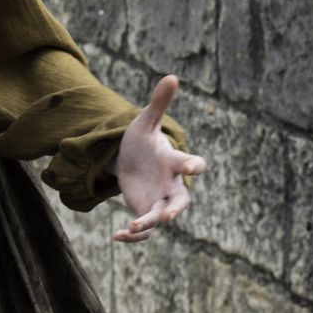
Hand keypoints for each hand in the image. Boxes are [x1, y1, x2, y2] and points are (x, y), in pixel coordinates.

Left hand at [111, 75, 205, 242]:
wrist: (132, 159)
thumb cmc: (144, 140)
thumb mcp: (145, 122)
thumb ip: (158, 103)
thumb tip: (172, 76)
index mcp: (173, 162)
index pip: (189, 164)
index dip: (194, 165)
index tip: (197, 166)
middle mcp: (171, 185)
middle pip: (181, 200)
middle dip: (176, 208)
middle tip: (168, 215)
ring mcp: (159, 200)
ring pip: (160, 217)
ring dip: (148, 223)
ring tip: (131, 226)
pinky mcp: (146, 211)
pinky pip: (144, 229)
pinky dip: (134, 235)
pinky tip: (116, 236)